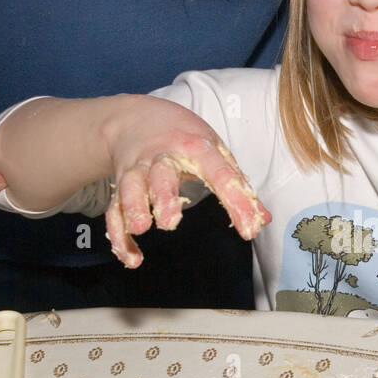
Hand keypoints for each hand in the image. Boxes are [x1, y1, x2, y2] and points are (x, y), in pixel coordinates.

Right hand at [103, 99, 271, 267]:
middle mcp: (163, 157)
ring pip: (131, 187)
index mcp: (196, 147)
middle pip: (161, 174)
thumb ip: (237, 185)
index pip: (220, 174)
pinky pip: (115, 211)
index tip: (249, 229)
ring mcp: (138, 170)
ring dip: (133, 208)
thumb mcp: (216, 152)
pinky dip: (119, 235)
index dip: (237, 202)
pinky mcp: (120, 185)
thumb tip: (263, 219)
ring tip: (140, 230)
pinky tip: (132, 258)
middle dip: (164, 196)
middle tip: (170, 222)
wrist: (137, 119)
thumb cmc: (184, 138)